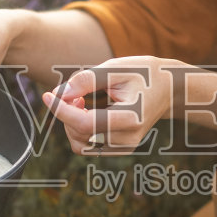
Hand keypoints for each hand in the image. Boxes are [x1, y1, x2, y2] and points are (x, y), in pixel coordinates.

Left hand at [42, 57, 173, 154]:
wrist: (168, 89)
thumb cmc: (143, 74)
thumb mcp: (116, 68)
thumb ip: (86, 80)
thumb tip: (58, 95)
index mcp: (131, 118)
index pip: (85, 124)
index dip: (61, 110)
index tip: (47, 95)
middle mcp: (128, 139)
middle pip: (80, 135)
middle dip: (67, 114)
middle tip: (73, 92)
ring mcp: (125, 147)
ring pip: (80, 145)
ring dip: (71, 124)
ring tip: (80, 101)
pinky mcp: (120, 149)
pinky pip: (88, 146)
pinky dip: (79, 130)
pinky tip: (86, 111)